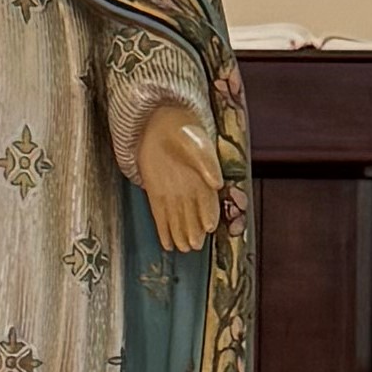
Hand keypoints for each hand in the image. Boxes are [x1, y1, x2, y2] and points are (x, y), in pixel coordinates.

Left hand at [132, 96, 223, 256]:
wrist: (159, 123)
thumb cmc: (184, 132)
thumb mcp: (198, 144)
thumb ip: (208, 164)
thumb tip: (217, 183)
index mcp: (204, 181)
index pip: (209, 203)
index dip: (209, 216)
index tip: (208, 228)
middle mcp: (190, 191)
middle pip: (193, 216)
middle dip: (193, 232)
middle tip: (193, 246)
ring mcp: (172, 193)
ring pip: (178, 220)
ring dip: (180, 235)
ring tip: (182, 248)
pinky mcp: (155, 193)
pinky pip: (160, 216)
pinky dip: (163, 231)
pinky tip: (166, 244)